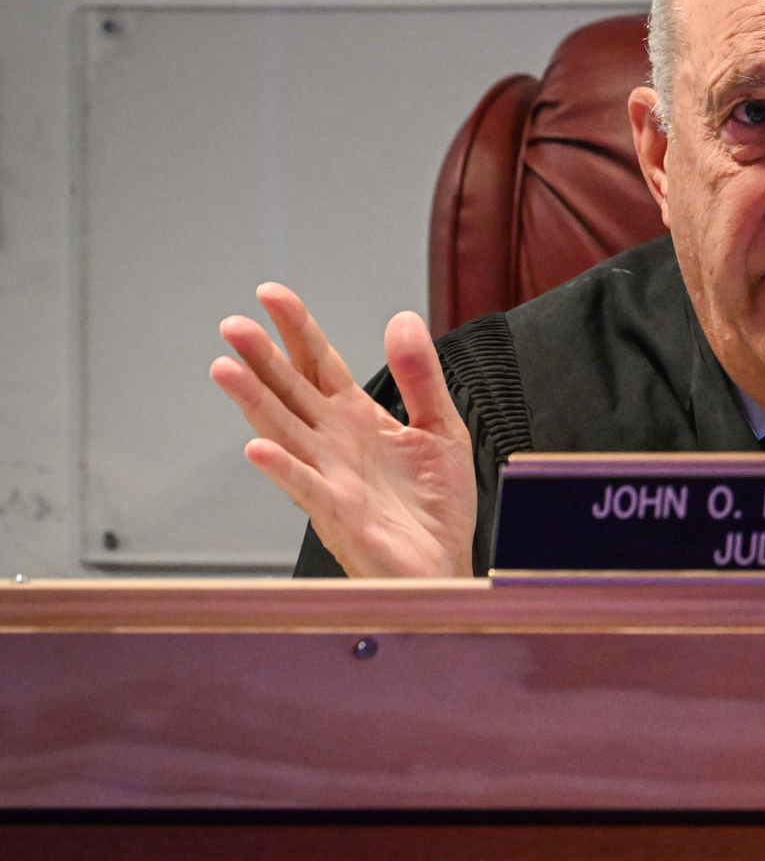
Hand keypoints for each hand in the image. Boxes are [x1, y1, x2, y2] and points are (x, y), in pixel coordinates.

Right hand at [209, 284, 476, 577]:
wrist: (444, 566)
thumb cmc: (435, 507)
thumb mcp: (442, 428)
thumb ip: (421, 376)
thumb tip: (402, 318)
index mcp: (357, 419)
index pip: (319, 363)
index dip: (296, 329)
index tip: (270, 294)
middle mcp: (334, 443)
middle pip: (289, 391)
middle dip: (261, 358)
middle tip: (233, 325)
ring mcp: (330, 476)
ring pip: (283, 432)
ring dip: (253, 402)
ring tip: (225, 369)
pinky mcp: (338, 513)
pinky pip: (305, 487)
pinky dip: (282, 468)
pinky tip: (259, 448)